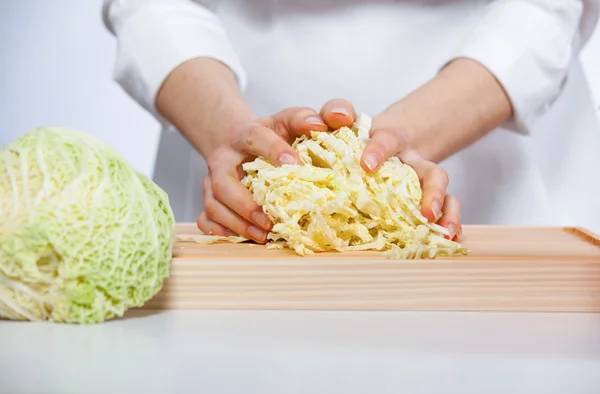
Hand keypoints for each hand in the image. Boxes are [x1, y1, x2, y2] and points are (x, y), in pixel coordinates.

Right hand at [198, 101, 353, 242]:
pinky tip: (246, 238)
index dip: (273, 150)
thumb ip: (307, 118)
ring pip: (213, 204)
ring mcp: (211, 181)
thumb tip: (332, 120)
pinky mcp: (209, 199)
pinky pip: (205, 219)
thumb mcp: (289, 121)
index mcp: (245, 134)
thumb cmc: (273, 135)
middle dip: (245, 204)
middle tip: (269, 220)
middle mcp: (223, 158)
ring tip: (263, 234)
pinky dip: (221, 231)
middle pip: (222, 183)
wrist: (242, 143)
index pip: (256, 137)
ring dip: (237, 223)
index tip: (294, 164)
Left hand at [318, 99, 462, 240]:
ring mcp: (422, 177)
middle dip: (433, 191)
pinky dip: (450, 219)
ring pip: (443, 192)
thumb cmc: (357, 136)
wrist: (383, 138)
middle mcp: (411, 161)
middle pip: (431, 171)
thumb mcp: (344, 121)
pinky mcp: (427, 194)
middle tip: (427, 212)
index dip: (378, 150)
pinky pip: (446, 205)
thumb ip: (335, 114)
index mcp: (387, 141)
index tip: (367, 165)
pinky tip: (449, 238)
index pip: (386, 140)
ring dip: (446, 210)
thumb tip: (330, 121)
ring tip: (445, 232)